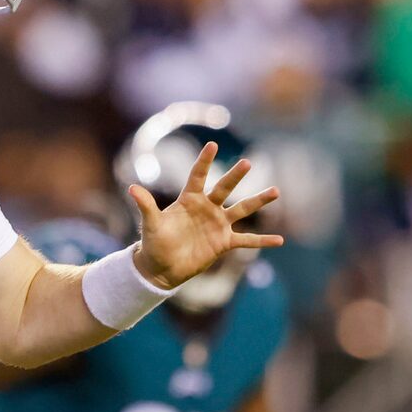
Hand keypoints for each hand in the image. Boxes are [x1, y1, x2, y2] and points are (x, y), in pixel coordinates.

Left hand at [123, 138, 280, 289]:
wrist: (161, 267)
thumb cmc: (154, 243)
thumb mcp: (150, 224)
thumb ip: (145, 205)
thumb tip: (131, 187)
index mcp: (189, 200)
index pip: (197, 176)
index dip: (204, 161)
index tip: (212, 145)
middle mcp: (207, 208)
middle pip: (224, 188)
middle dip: (235, 176)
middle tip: (248, 162)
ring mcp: (217, 225)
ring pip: (241, 209)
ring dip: (258, 201)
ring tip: (276, 191)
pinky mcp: (223, 243)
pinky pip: (247, 241)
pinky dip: (262, 241)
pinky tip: (280, 240)